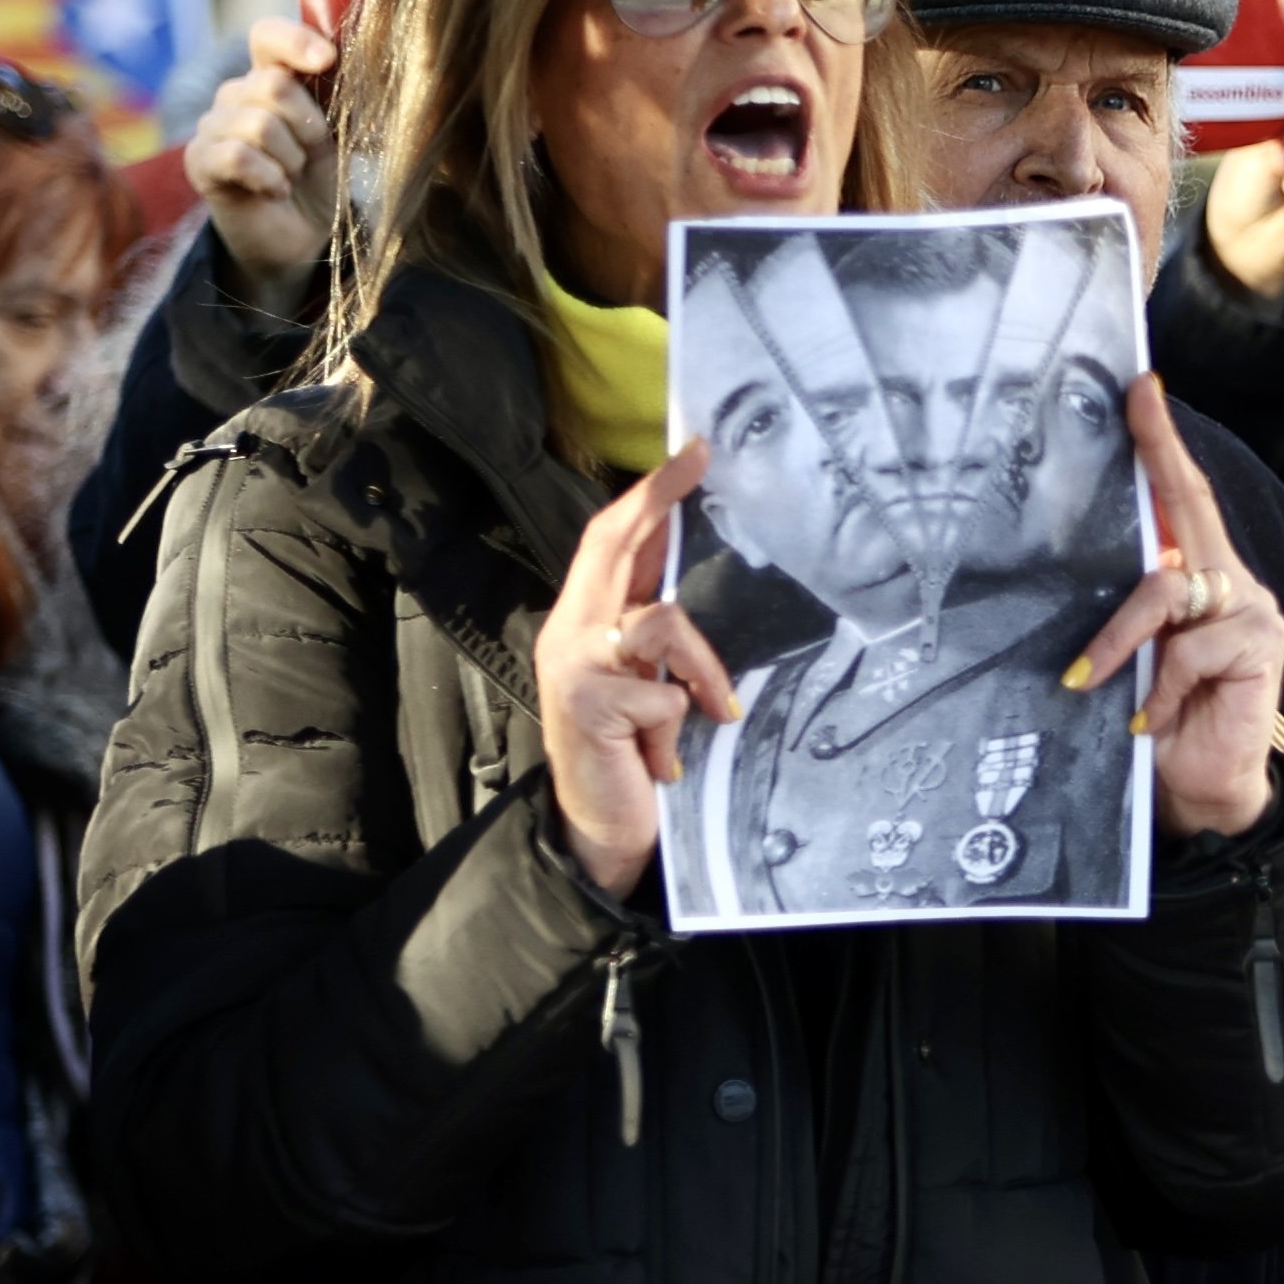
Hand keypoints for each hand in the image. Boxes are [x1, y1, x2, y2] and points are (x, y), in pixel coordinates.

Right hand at [187, 18, 345, 298]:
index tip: (327, 60)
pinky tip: (276, 190)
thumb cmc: (322, 178)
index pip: (267, 35)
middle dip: (308, 126)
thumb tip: (349, 61)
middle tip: (312, 154)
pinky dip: (268, 177)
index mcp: (271, 76)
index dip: (294, 40)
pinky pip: (235, 155)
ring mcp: (213, 125)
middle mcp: (236, 93)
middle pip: (272, 85)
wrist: (303, 235)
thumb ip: (339, 95)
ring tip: (292, 176)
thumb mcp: (340, 133)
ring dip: (290, 159)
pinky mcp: (200, 161)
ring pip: (257, 124)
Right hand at [531, 443, 738, 899]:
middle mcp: (569, 633)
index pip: (608, 543)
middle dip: (658, 500)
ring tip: (713, 712)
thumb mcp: (646, 679)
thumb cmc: (630, 752)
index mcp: (583, 622)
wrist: (599, 829)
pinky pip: (665, 693)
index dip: (646, 496)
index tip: (690, 454)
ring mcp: (575, 666)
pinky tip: (665, 761)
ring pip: (662, 622)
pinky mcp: (590, 704)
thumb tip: (687, 558)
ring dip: (701, 669)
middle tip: (700, 460)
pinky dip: (679, 725)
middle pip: (611, 547)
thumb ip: (657, 628)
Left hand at [1064, 378, 1283, 839]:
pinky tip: (1151, 716)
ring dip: (1122, 637)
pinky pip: (1193, 644)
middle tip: (1135, 400)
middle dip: (1160, 450)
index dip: (1162, 442)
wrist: (1202, 789)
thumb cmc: (1161, 720)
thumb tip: (1078, 567)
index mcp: (1199, 576)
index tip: (1141, 389)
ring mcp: (1252, 610)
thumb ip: (1129, 613)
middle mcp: (1231, 581)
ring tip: (1094, 679)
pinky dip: (1162, 681)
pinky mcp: (1262, 644)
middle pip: (1192, 506)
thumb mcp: (1134, 658)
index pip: (1181, 499)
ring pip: (1170, 589)